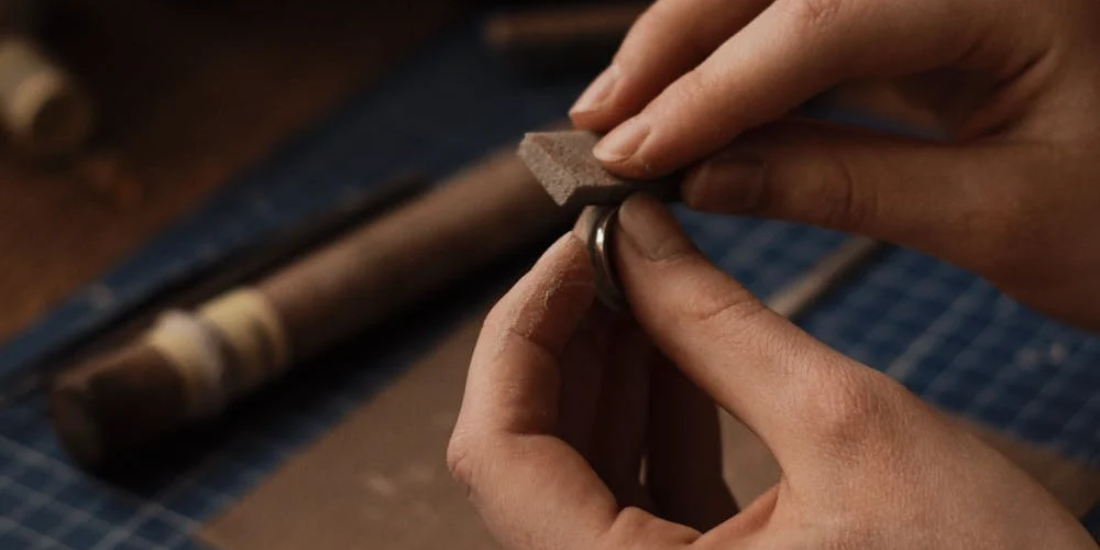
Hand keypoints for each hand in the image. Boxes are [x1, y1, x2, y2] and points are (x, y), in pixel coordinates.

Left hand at [447, 196, 1095, 549]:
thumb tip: (634, 234)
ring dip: (610, 369)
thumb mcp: (847, 426)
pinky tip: (680, 346)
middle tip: (614, 248)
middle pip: (530, 456)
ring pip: (583, 471)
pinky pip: (640, 497)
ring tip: (645, 280)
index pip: (495, 453)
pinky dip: (654, 415)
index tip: (574, 247)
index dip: (521, 332)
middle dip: (568, 338)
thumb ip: (719, 323)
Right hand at [568, 0, 1099, 330]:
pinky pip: (816, 26)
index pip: (822, 23)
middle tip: (599, 121)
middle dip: (677, 45)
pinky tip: (699, 114)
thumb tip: (702, 182)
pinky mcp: (934, 11)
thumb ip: (842, 186)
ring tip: (626, 117)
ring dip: (698, 51)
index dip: (711, 92)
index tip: (629, 153)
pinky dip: (748, 71)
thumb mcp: (999, 220)